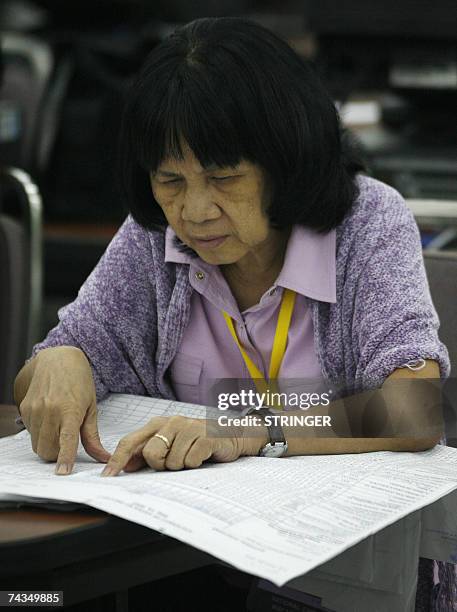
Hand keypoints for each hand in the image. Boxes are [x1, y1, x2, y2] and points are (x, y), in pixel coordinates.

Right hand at [14, 346, 110, 474]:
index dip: (65, 458)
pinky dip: (40, 433)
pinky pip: (31, 433)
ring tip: (59, 427)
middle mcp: (49, 410)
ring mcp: (34, 410)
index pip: (66, 440)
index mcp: (70, 410)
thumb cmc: (79, 382)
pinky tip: (49, 418)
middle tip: (66, 445)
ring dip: (48, 445)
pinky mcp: (24, 409)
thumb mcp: (91, 407)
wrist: (57, 360)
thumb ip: (93, 436)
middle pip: (47, 450)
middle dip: (56, 455)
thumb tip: (103, 457)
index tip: (63, 472)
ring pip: (37, 445)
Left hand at [101, 415, 265, 475]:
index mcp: (159, 424)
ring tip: (191, 457)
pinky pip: (190, 461)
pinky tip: (202, 457)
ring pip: (171, 462)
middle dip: (161, 465)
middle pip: (151, 454)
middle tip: (175, 461)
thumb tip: (124, 465)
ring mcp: (190, 428)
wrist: (232, 435)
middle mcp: (172, 422)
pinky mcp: (206, 437)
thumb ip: (147, 454)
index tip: (108, 476)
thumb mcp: (171, 445)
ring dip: (181, 466)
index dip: (118, 459)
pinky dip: (195, 464)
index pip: (131, 441)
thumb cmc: (198, 442)